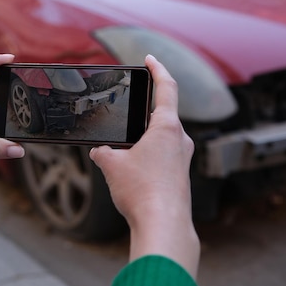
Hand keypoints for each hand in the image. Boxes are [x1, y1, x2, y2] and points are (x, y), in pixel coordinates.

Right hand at [89, 55, 199, 277]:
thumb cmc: (142, 192)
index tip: (150, 59)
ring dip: (144, 138)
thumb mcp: (112, 165)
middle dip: (143, 111)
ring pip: (163, 138)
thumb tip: (102, 152)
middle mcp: (181, 140)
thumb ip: (104, 152)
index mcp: (167, 127)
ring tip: (123, 150)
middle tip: (127, 109)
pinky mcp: (181, 176)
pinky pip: (164, 157)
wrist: (163, 225)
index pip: (167, 87)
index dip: (157, 69)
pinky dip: (148, 156)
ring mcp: (184, 159)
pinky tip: (133, 171)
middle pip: (163, 114)